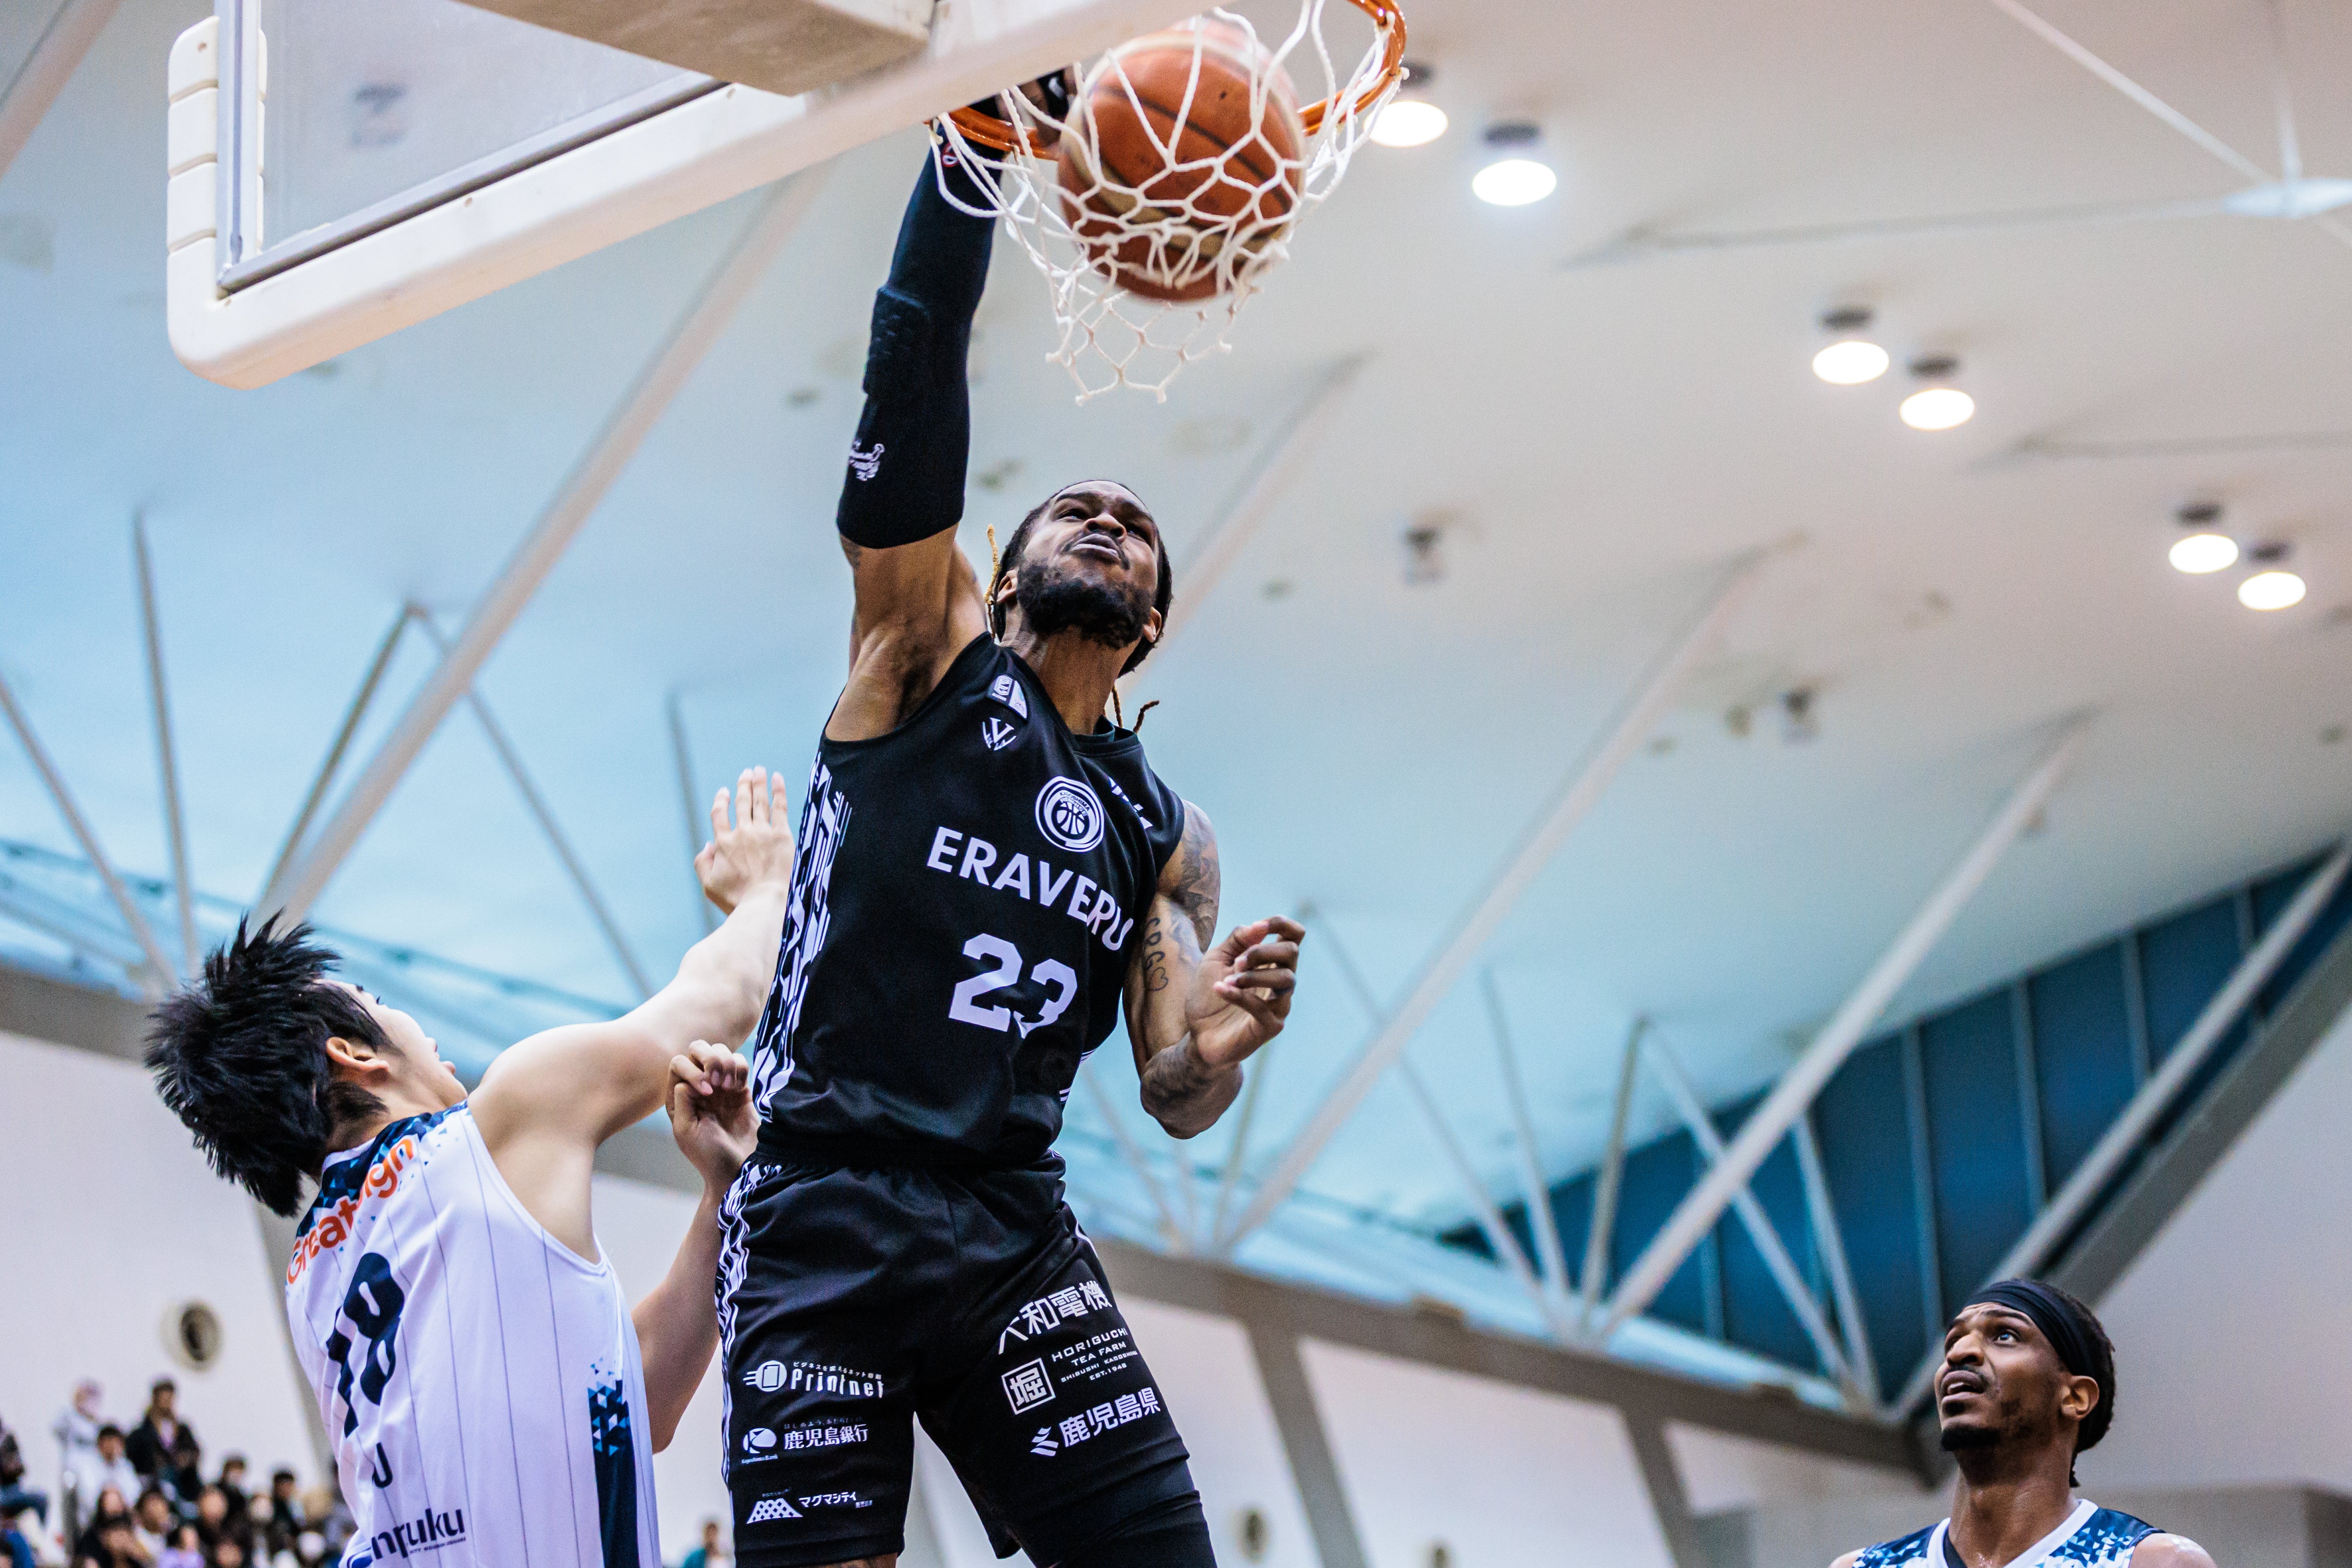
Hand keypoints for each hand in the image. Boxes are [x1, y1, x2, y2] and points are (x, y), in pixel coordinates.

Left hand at [665, 1040, 754, 1192]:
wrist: (739, 1169)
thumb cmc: (709, 1156)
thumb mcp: (686, 1131)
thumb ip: (681, 1102)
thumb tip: (685, 1080)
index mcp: (679, 1097)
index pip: (678, 1063)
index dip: (692, 1070)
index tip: (706, 1092)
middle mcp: (698, 1087)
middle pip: (698, 1049)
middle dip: (710, 1057)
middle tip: (719, 1081)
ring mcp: (720, 1086)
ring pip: (720, 1051)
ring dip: (727, 1062)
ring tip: (731, 1086)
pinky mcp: (741, 1089)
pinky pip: (740, 1063)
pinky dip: (741, 1068)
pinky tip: (740, 1088)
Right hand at [695, 766, 792, 915]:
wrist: (763, 902)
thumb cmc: (736, 899)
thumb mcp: (708, 885)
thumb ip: (703, 863)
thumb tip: (707, 845)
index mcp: (723, 843)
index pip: (719, 815)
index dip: (721, 801)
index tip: (724, 791)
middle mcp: (742, 833)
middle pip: (741, 803)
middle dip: (743, 786)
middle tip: (746, 773)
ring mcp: (762, 832)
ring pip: (759, 801)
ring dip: (758, 783)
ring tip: (759, 770)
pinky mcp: (781, 835)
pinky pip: (780, 807)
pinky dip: (778, 790)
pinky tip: (777, 778)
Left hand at [1184, 916, 1303, 1069]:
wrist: (1197, 1034)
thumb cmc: (1208, 995)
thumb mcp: (1216, 959)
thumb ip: (1237, 940)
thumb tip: (1259, 926)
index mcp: (1271, 962)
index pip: (1294, 936)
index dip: (1281, 924)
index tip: (1259, 926)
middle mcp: (1280, 981)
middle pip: (1292, 952)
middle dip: (1262, 951)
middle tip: (1237, 962)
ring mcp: (1279, 1004)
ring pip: (1286, 979)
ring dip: (1253, 975)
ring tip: (1228, 980)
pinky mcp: (1270, 1026)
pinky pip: (1263, 1007)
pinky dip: (1239, 995)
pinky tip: (1220, 990)